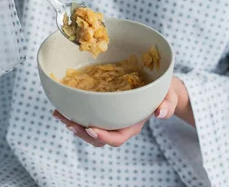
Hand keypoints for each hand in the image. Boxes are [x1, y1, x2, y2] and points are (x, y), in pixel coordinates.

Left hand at [53, 77, 180, 146]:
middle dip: (81, 132)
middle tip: (67, 122)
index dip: (103, 136)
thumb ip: (168, 104)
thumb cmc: (164, 93)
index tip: (90, 128)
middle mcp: (119, 125)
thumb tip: (161, 113)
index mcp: (133, 125)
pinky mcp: (104, 112)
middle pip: (98, 138)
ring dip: (73, 124)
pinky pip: (87, 118)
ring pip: (89, 131)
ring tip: (59, 114)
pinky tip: (62, 106)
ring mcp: (110, 120)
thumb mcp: (170, 96)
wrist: (160, 89)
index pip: (117, 138)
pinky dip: (74, 114)